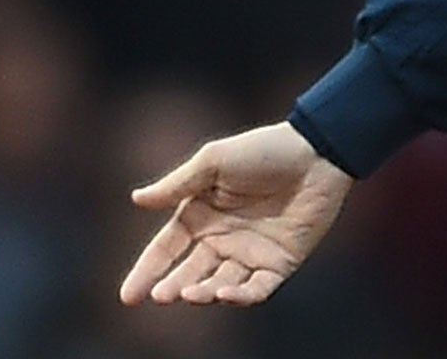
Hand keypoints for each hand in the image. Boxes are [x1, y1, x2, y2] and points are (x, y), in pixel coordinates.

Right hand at [118, 122, 353, 306]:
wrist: (318, 151)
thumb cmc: (265, 150)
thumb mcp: (215, 161)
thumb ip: (178, 184)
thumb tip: (136, 198)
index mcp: (201, 214)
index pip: (166, 250)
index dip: (146, 273)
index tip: (128, 297)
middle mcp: (222, 238)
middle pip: (189, 273)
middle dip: (173, 288)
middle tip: (162, 296)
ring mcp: (250, 253)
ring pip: (218, 285)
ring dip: (202, 293)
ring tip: (191, 293)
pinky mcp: (279, 263)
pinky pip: (255, 289)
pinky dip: (239, 296)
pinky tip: (223, 294)